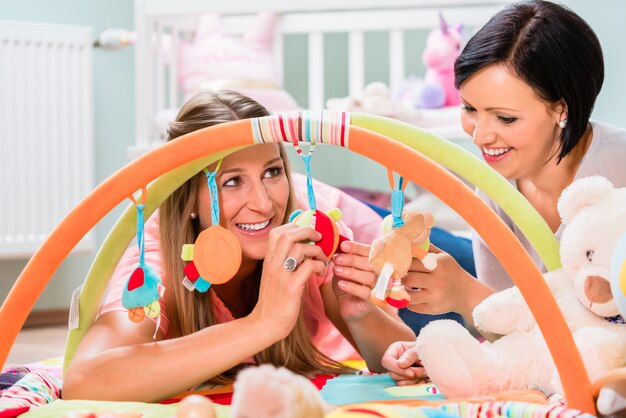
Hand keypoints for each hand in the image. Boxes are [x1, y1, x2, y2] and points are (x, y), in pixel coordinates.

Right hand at [251, 223, 327, 338]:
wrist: (264, 324)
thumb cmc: (273, 301)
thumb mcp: (273, 276)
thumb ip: (282, 262)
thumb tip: (299, 250)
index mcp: (269, 260)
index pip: (277, 232)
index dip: (294, 227)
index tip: (307, 232)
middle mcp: (273, 264)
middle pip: (288, 235)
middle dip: (307, 231)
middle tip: (319, 238)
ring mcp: (281, 275)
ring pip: (301, 249)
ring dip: (317, 251)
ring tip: (322, 259)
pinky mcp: (291, 288)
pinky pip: (308, 266)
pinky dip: (319, 265)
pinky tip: (321, 272)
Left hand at [331, 241, 377, 320]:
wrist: (349, 306)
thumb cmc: (347, 285)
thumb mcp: (343, 270)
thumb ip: (342, 260)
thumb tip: (338, 248)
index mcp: (374, 263)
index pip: (370, 252)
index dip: (357, 247)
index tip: (343, 246)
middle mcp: (380, 275)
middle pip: (370, 263)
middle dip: (352, 259)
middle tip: (336, 258)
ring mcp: (378, 288)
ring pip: (369, 277)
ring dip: (351, 272)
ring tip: (336, 270)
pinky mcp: (373, 301)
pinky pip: (365, 292)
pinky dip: (352, 287)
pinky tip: (340, 284)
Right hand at [381, 341, 426, 384]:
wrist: (432, 354)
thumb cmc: (425, 349)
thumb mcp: (418, 348)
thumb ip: (410, 355)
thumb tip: (399, 364)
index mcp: (394, 351)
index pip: (387, 361)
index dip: (397, 368)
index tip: (411, 373)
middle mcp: (394, 363)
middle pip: (393, 374)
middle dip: (409, 375)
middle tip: (424, 371)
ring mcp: (398, 373)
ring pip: (399, 383)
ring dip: (414, 380)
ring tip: (425, 373)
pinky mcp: (405, 381)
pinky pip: (406, 387)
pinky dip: (416, 384)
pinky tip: (424, 379)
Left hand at [402, 245, 488, 319]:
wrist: (467, 293)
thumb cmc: (451, 271)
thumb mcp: (443, 257)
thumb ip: (427, 248)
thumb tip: (410, 239)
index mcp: (438, 265)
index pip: (412, 262)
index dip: (401, 263)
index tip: (395, 264)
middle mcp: (437, 281)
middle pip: (408, 279)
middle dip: (400, 278)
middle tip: (395, 276)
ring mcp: (435, 297)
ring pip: (408, 295)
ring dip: (402, 291)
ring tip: (401, 286)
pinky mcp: (433, 309)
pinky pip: (412, 306)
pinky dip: (407, 302)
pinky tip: (409, 296)